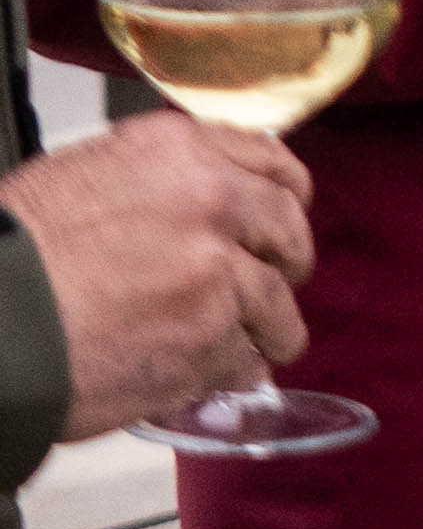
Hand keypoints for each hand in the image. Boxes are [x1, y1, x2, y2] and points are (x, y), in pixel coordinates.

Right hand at [7, 115, 310, 441]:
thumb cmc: (12, 252)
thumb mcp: (83, 176)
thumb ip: (159, 181)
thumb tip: (204, 199)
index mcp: (179, 152)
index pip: (271, 164)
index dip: (284, 196)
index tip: (285, 215)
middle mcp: (212, 204)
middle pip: (289, 233)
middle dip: (286, 262)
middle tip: (274, 285)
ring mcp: (217, 276)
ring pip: (276, 307)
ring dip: (268, 329)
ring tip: (257, 347)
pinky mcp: (209, 343)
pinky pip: (244, 362)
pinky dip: (231, 373)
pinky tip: (210, 376)